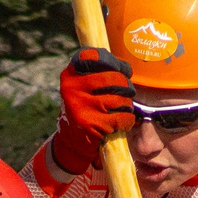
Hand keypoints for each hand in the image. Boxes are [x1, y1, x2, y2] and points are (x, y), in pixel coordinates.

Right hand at [50, 46, 134, 175]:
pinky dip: (127, 120)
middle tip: (127, 92)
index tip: (122, 70)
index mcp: (70, 74)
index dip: (114, 62)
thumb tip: (126, 67)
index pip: (95, 56)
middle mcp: (72, 88)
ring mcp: (81, 106)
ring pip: (121, 99)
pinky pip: (122, 117)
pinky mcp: (91, 124)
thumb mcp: (82, 87)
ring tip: (121, 109)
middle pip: (115, 78)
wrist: (71, 141)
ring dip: (127, 105)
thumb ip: (98, 72)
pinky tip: (121, 122)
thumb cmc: (84, 108)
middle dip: (126, 86)